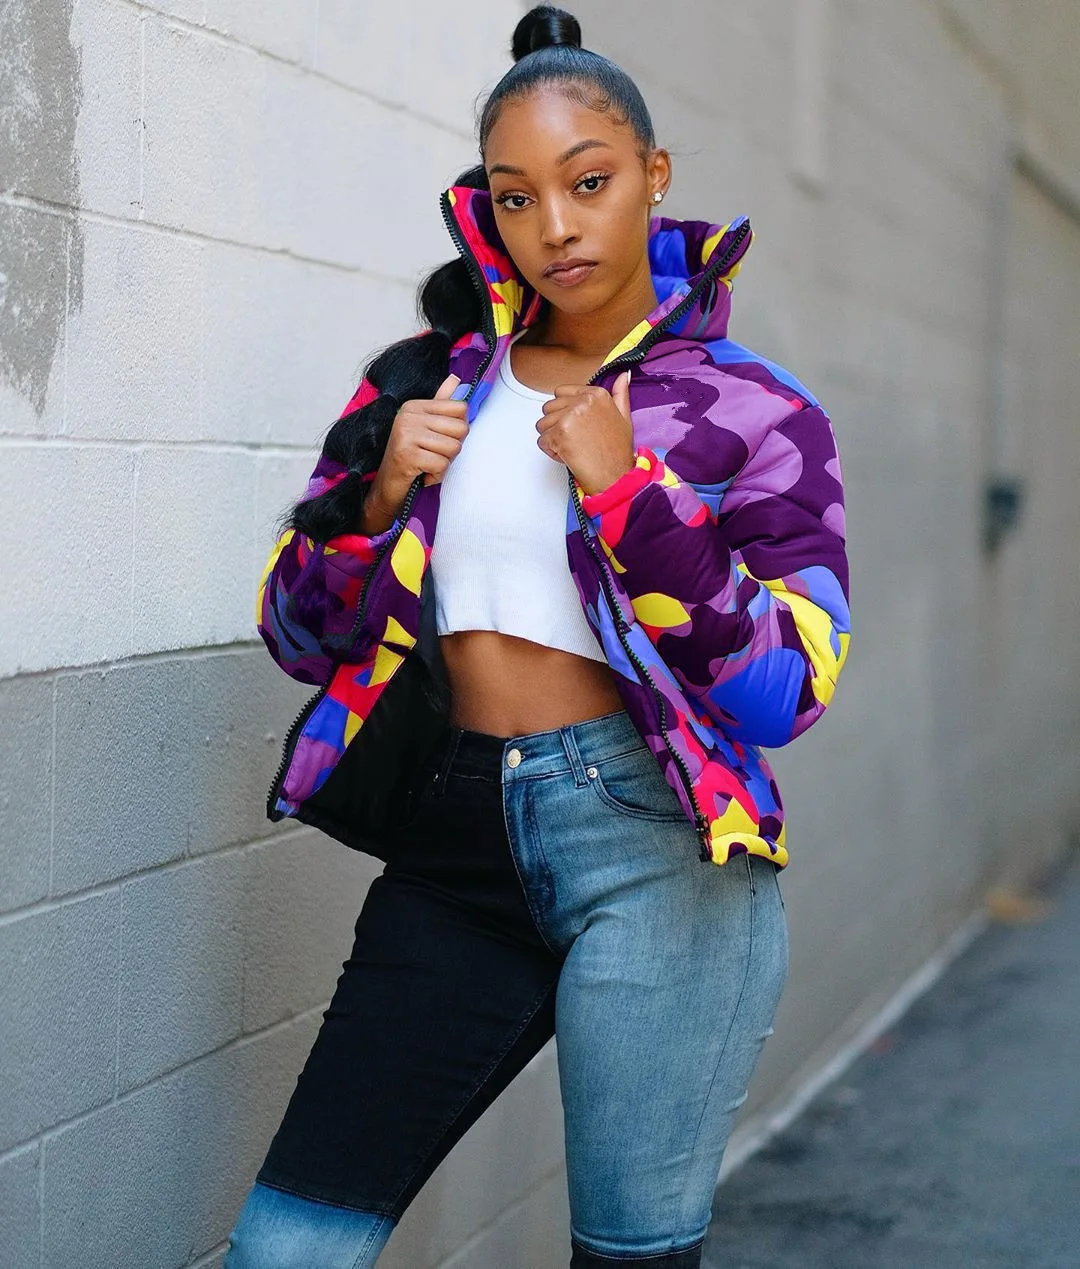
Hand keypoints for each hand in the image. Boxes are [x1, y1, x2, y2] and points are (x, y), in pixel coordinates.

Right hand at [366, 373, 469, 521]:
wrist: (386, 487)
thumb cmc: (409, 458)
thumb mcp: (425, 428)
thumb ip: (441, 403)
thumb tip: (456, 378)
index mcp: (414, 406)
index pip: (460, 408)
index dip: (458, 430)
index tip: (440, 439)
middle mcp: (408, 416)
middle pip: (461, 429)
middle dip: (452, 449)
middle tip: (433, 454)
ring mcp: (405, 434)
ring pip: (453, 448)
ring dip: (444, 464)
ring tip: (426, 464)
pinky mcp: (406, 455)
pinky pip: (441, 464)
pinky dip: (436, 475)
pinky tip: (422, 474)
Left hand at [535, 370, 634, 496]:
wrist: (615, 476)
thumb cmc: (618, 451)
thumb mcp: (624, 417)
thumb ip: (619, 394)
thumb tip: (621, 376)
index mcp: (596, 394)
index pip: (560, 392)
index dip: (564, 411)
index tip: (576, 425)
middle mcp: (582, 401)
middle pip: (548, 408)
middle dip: (556, 426)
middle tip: (576, 440)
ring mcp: (570, 417)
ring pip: (542, 425)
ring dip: (553, 439)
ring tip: (573, 448)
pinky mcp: (559, 434)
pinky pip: (542, 441)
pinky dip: (552, 452)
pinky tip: (569, 456)